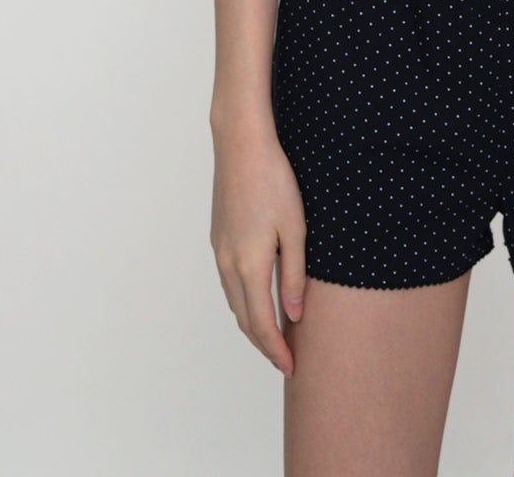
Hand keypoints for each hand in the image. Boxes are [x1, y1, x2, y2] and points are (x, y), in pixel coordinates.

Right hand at [211, 117, 307, 375]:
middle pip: (244, 319)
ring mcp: (219, 251)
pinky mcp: (218, 238)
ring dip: (252, 323)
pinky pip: (229, 283)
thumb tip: (294, 316)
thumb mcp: (295, 229)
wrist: (241, 145)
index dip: (275, 350)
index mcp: (249, 265)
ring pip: (234, 302)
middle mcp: (228, 264)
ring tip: (275, 335)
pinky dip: (243, 301)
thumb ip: (294, 276)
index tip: (291, 368)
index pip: (261, 324)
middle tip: (285, 360)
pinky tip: (258, 298)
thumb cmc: (274, 181)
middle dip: (264, 344)